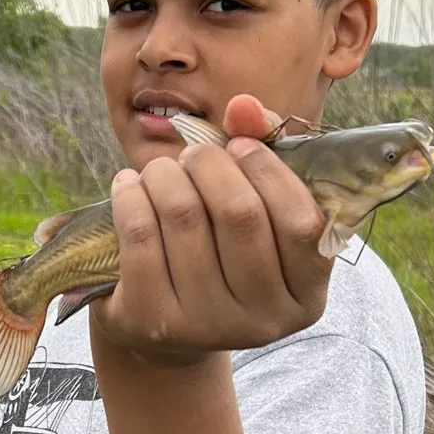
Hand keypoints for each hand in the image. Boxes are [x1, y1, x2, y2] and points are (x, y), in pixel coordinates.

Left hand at [92, 93, 331, 366]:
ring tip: (161, 171)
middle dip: (210, 165)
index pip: (300, 222)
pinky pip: (141, 236)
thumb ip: (260, 154)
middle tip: (193, 156)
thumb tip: (243, 106)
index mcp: (305, 295)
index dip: (268, 170)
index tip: (239, 146)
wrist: (158, 326)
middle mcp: (265, 321)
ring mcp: (209, 326)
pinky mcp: (156, 321)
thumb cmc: (215, 254)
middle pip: (239, 214)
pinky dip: (130, 197)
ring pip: (185, 217)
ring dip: (166, 175)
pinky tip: (128, 187)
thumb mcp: (250, 210)